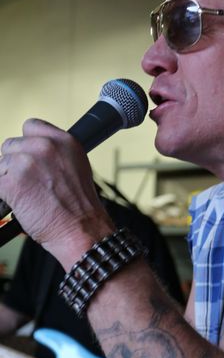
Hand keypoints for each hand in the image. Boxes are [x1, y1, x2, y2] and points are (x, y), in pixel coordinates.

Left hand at [0, 119, 112, 260]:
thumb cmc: (80, 209)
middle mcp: (44, 147)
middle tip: (31, 183)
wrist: (81, 231)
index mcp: (63, 141)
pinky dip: (4, 194)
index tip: (30, 158)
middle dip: (16, 164)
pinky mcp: (10, 182)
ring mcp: (25, 163)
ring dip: (9, 180)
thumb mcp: (76, 168)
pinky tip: (21, 203)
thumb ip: (54, 154)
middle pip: (10, 145)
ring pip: (0, 165)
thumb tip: (31, 153)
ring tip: (28, 195)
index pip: (30, 126)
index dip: (27, 144)